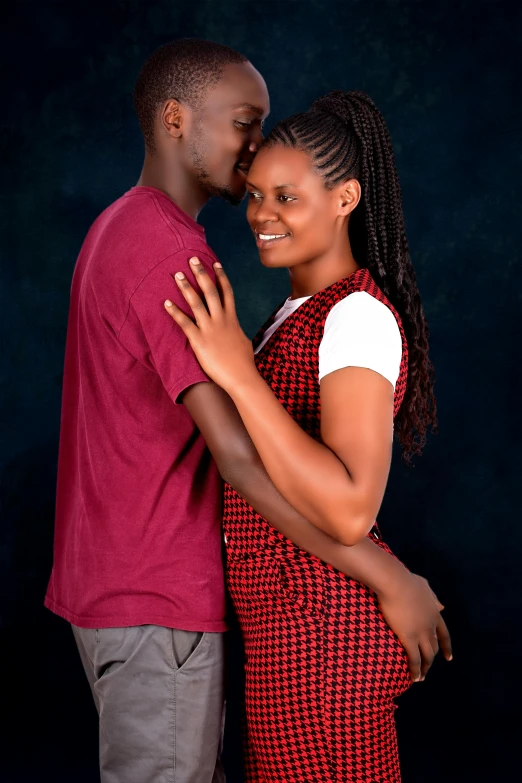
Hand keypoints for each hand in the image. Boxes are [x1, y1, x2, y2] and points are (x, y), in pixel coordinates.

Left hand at [164, 258, 255, 392]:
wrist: (242, 377)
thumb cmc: (243, 363)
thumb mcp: (243, 342)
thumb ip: (237, 332)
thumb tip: (236, 330)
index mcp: (232, 319)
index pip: (226, 292)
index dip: (220, 277)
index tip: (215, 263)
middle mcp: (221, 320)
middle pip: (210, 291)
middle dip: (201, 274)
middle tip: (192, 259)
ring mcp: (210, 330)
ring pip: (197, 303)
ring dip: (186, 287)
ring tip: (176, 274)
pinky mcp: (199, 341)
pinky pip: (185, 323)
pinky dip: (175, 312)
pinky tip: (165, 303)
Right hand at [377, 572, 451, 682]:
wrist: (395, 582)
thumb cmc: (406, 580)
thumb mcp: (424, 586)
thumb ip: (433, 597)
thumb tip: (441, 606)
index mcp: (435, 613)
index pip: (444, 634)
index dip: (446, 647)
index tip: (449, 658)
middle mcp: (431, 625)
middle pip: (434, 647)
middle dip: (432, 658)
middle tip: (427, 666)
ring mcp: (421, 633)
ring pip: (427, 656)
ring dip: (425, 668)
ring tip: (421, 678)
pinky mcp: (408, 638)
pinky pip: (414, 659)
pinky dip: (415, 670)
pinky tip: (414, 678)